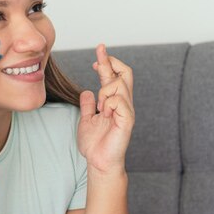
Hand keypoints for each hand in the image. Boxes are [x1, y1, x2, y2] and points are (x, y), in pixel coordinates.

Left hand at [77, 43, 134, 173]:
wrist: (98, 162)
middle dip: (111, 60)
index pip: (113, 76)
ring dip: (105, 90)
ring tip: (100, 106)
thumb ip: (88, 106)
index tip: (97, 54)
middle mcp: (123, 104)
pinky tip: (104, 112)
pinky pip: (119, 100)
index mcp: (113, 102)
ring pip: (119, 84)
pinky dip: (109, 102)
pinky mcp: (127, 120)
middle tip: (100, 51)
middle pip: (125, 73)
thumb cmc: (95, 144)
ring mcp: (126, 111)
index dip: (106, 63)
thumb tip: (86, 92)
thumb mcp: (86, 120)